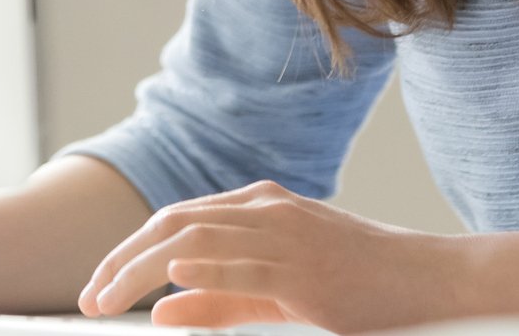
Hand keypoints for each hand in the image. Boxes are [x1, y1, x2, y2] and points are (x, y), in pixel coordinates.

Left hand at [76, 180, 461, 332]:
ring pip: (195, 242)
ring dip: (142, 270)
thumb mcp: (279, 290)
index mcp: (260, 205)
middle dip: (122, 260)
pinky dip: (204, 270)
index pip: (175, 220)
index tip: (97, 287)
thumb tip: (161, 313)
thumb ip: (220, 300)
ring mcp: (286, 234)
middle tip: (88, 298)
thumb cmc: (359, 285)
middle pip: (173, 224)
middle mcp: (267, 209)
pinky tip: (172, 281)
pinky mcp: (306, 269)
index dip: (128, 252)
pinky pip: (245, 265)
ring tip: (108, 298)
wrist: (430, 280)